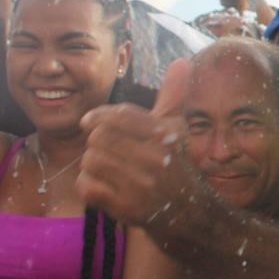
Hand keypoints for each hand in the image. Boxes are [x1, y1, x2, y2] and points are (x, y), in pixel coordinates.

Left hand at [78, 59, 195, 226]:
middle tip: (101, 148)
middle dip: (95, 142)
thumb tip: (181, 61)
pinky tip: (101, 187)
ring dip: (91, 164)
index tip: (87, 121)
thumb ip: (173, 96)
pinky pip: (87, 187)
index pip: (120, 116)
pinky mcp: (127, 209)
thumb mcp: (178, 131)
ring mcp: (140, 187)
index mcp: (165, 136)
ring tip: (103, 167)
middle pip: (100, 138)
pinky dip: (88, 186)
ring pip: (91, 161)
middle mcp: (154, 160)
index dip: (97, 116)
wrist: (191, 216)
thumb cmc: (179, 167)